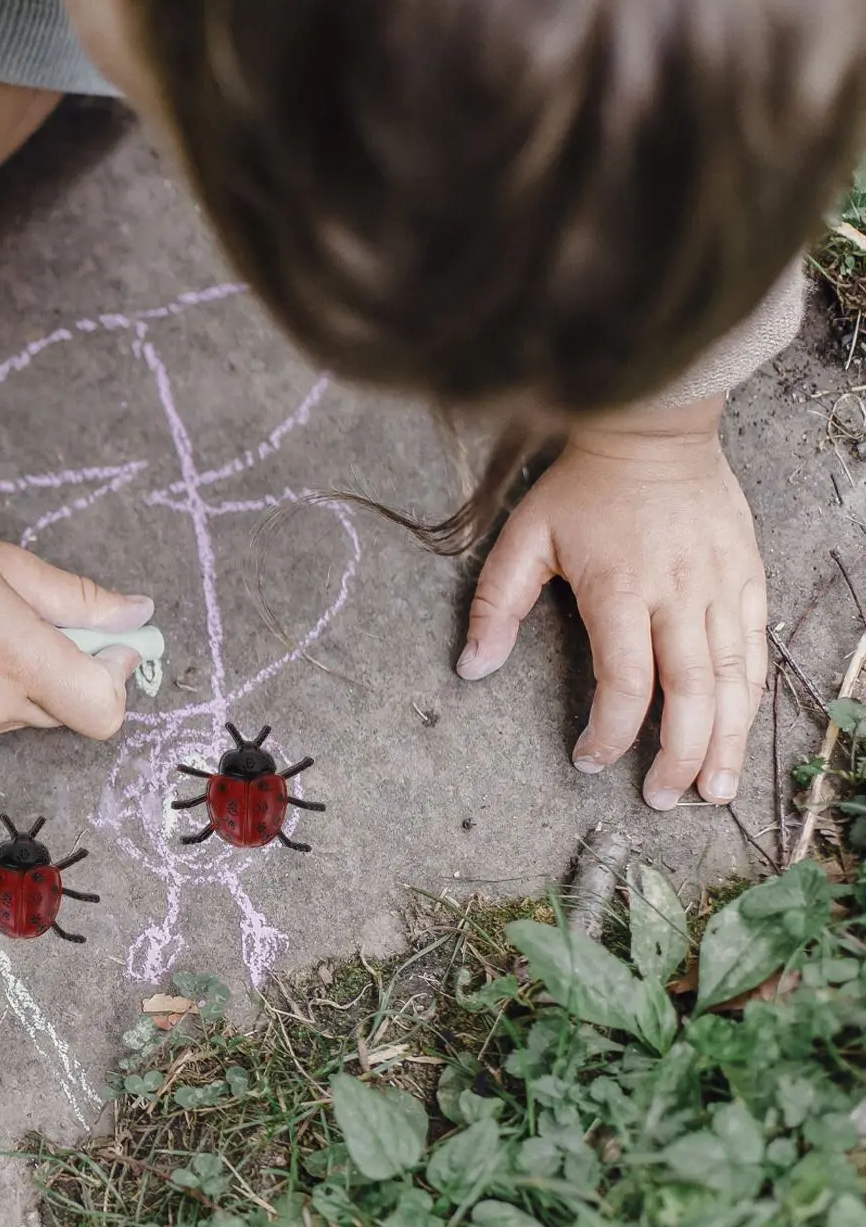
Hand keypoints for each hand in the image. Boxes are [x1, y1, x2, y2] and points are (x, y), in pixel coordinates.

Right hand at [0, 438, 150, 740]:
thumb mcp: (18, 568)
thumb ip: (85, 600)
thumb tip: (140, 615)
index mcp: (20, 659)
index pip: (103, 712)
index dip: (115, 676)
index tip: (103, 640)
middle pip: (76, 713)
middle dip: (79, 672)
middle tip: (47, 624)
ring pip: (40, 716)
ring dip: (42, 682)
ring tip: (0, 634)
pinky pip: (5, 719)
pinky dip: (8, 692)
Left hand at [457, 396, 765, 808]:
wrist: (655, 428)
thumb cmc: (584, 487)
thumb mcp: (523, 538)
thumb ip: (496, 606)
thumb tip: (471, 668)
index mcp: (622, 589)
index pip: (625, 680)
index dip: (610, 730)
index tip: (588, 759)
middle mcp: (680, 594)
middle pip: (691, 692)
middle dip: (679, 754)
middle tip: (662, 799)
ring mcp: (722, 585)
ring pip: (734, 679)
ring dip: (727, 739)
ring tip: (715, 789)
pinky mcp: (748, 576)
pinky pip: (755, 648)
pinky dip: (748, 696)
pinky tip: (738, 731)